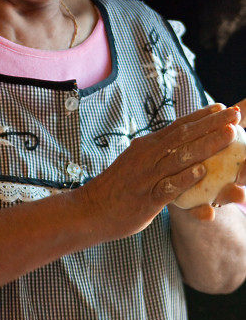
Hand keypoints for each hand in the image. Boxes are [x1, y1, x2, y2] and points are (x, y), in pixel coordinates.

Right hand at [82, 103, 240, 239]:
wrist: (88, 211)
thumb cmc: (114, 191)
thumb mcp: (133, 165)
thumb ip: (152, 156)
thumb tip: (169, 146)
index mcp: (146, 147)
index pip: (178, 127)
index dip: (202, 117)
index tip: (223, 109)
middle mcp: (147, 157)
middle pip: (184, 136)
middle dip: (212, 125)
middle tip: (236, 116)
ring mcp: (146, 178)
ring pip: (180, 157)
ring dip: (207, 145)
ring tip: (229, 136)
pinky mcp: (146, 199)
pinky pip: (169, 187)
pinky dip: (185, 178)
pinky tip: (202, 171)